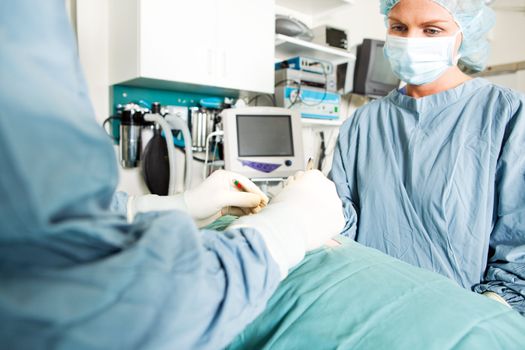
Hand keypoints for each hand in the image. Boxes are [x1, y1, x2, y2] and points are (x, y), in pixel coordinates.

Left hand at [185, 170, 268, 219]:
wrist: (186, 214)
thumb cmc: (199, 201)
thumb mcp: (222, 198)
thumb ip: (242, 198)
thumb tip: (257, 200)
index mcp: (225, 177)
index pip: (246, 182)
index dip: (256, 191)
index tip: (264, 199)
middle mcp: (225, 185)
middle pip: (245, 192)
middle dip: (253, 200)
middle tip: (261, 208)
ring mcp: (225, 196)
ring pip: (243, 200)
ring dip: (250, 206)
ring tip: (256, 212)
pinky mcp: (223, 206)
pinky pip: (238, 207)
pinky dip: (244, 211)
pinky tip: (249, 214)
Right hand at [229, 170, 344, 277]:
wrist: (284, 225)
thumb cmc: (278, 210)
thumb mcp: (283, 193)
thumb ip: (293, 190)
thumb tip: (293, 192)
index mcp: (314, 175)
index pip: (312, 181)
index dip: (302, 190)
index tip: (295, 198)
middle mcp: (328, 186)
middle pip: (323, 192)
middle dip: (313, 201)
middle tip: (299, 212)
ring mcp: (336, 203)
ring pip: (329, 208)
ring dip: (320, 214)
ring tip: (304, 223)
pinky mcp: (339, 220)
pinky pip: (333, 223)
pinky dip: (326, 227)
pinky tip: (313, 230)